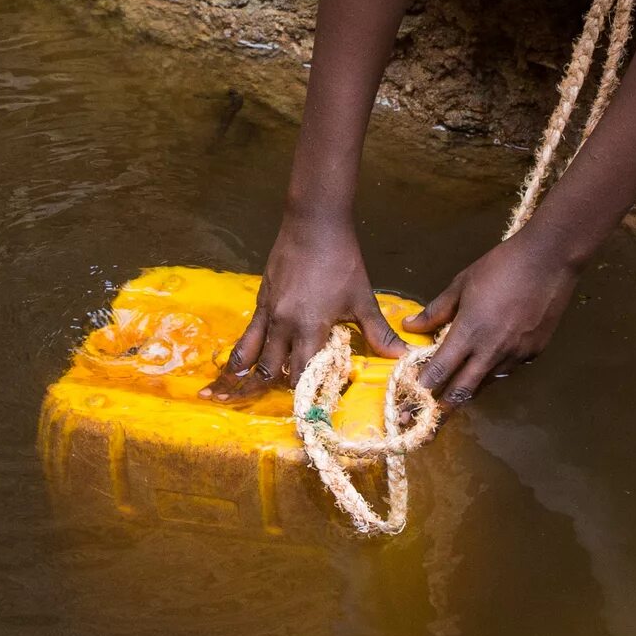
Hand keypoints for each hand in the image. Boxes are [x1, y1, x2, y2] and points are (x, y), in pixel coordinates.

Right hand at [205, 219, 402, 399]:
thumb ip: (379, 333)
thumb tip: (403, 358)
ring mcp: (268, 312)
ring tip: (232, 394)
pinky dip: (243, 351)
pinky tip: (237, 362)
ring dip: (248, 375)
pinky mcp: (261, 300)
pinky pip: (248, 333)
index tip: (311, 412)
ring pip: (251, 354)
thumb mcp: (362, 299)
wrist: (313, 224)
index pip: (303, 374)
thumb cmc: (341, 261)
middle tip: (283, 403)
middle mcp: (283, 325)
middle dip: (276, 389)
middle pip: (273, 370)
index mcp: (309, 328)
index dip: (306, 396)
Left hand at [404, 237, 579, 404]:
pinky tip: (488, 362)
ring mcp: (515, 355)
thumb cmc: (501, 266)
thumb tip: (411, 325)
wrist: (549, 260)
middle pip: (463, 391)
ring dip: (470, 388)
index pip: (440, 370)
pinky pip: (508, 370)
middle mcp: (491, 351)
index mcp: (469, 332)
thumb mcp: (462, 284)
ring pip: (486, 383)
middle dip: (443, 408)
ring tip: (456, 391)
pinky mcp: (533, 353)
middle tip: (428, 419)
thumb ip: (436, 310)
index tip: (412, 396)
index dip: (423, 387)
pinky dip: (494, 371)